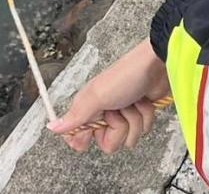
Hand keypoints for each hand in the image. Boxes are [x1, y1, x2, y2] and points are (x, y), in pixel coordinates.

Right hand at [49, 40, 169, 153]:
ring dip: (135, 119)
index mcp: (88, 107)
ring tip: (133, 102)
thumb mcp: (97, 96)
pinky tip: (145, 102)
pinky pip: (143, 130)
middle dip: (118, 127)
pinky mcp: (140, 114)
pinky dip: (146, 116)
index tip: (94, 129)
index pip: (79, 136)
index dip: (86, 138)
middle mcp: (104, 112)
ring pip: (128, 137)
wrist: (157, 66)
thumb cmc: (126, 75)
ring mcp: (123, 114)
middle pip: (107, 142)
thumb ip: (75, 116)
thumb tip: (51, 127)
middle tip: (118, 109)